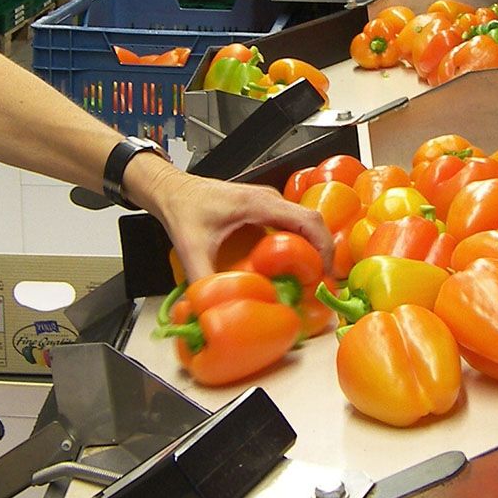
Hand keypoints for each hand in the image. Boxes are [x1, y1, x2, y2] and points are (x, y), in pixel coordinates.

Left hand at [143, 164, 334, 281]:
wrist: (172, 189)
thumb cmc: (183, 208)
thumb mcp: (191, 247)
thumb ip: (202, 278)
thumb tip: (212, 307)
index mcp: (259, 204)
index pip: (308, 220)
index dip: (324, 247)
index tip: (325, 273)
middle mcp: (270, 200)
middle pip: (314, 222)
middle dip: (324, 252)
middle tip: (321, 282)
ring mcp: (269, 203)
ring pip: (306, 223)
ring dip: (314, 248)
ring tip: (311, 277)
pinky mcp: (265, 209)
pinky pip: (293, 225)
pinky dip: (301, 244)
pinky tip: (293, 265)